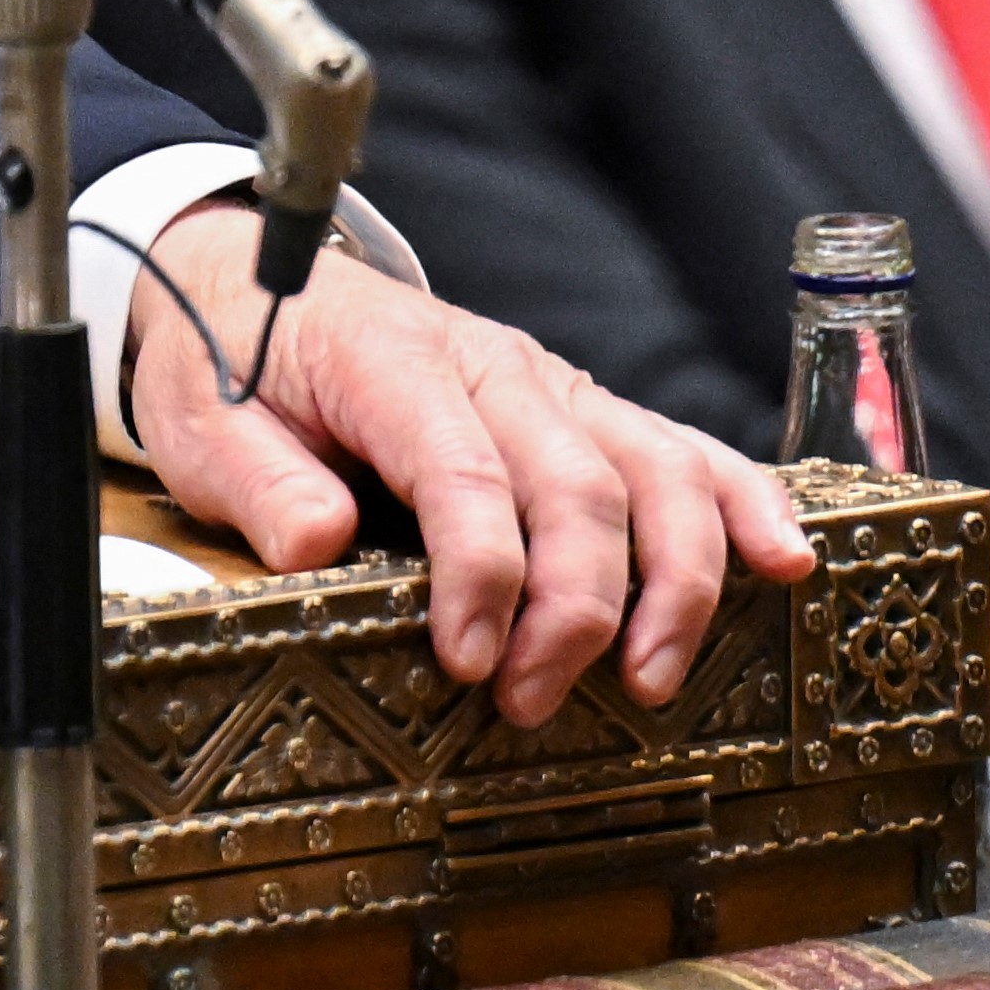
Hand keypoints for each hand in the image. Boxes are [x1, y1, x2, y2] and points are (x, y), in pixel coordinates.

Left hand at [122, 211, 815, 720]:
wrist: (258, 287)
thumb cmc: (238, 368)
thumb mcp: (203, 424)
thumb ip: (258, 480)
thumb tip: (316, 539)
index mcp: (393, 363)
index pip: (462, 468)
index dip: (480, 574)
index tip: (470, 662)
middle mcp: (494, 367)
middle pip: (575, 483)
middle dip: (574, 606)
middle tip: (532, 703)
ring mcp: (554, 386)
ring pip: (652, 470)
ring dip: (672, 579)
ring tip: (649, 680)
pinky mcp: (588, 411)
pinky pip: (684, 449)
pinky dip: (744, 504)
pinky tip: (785, 563)